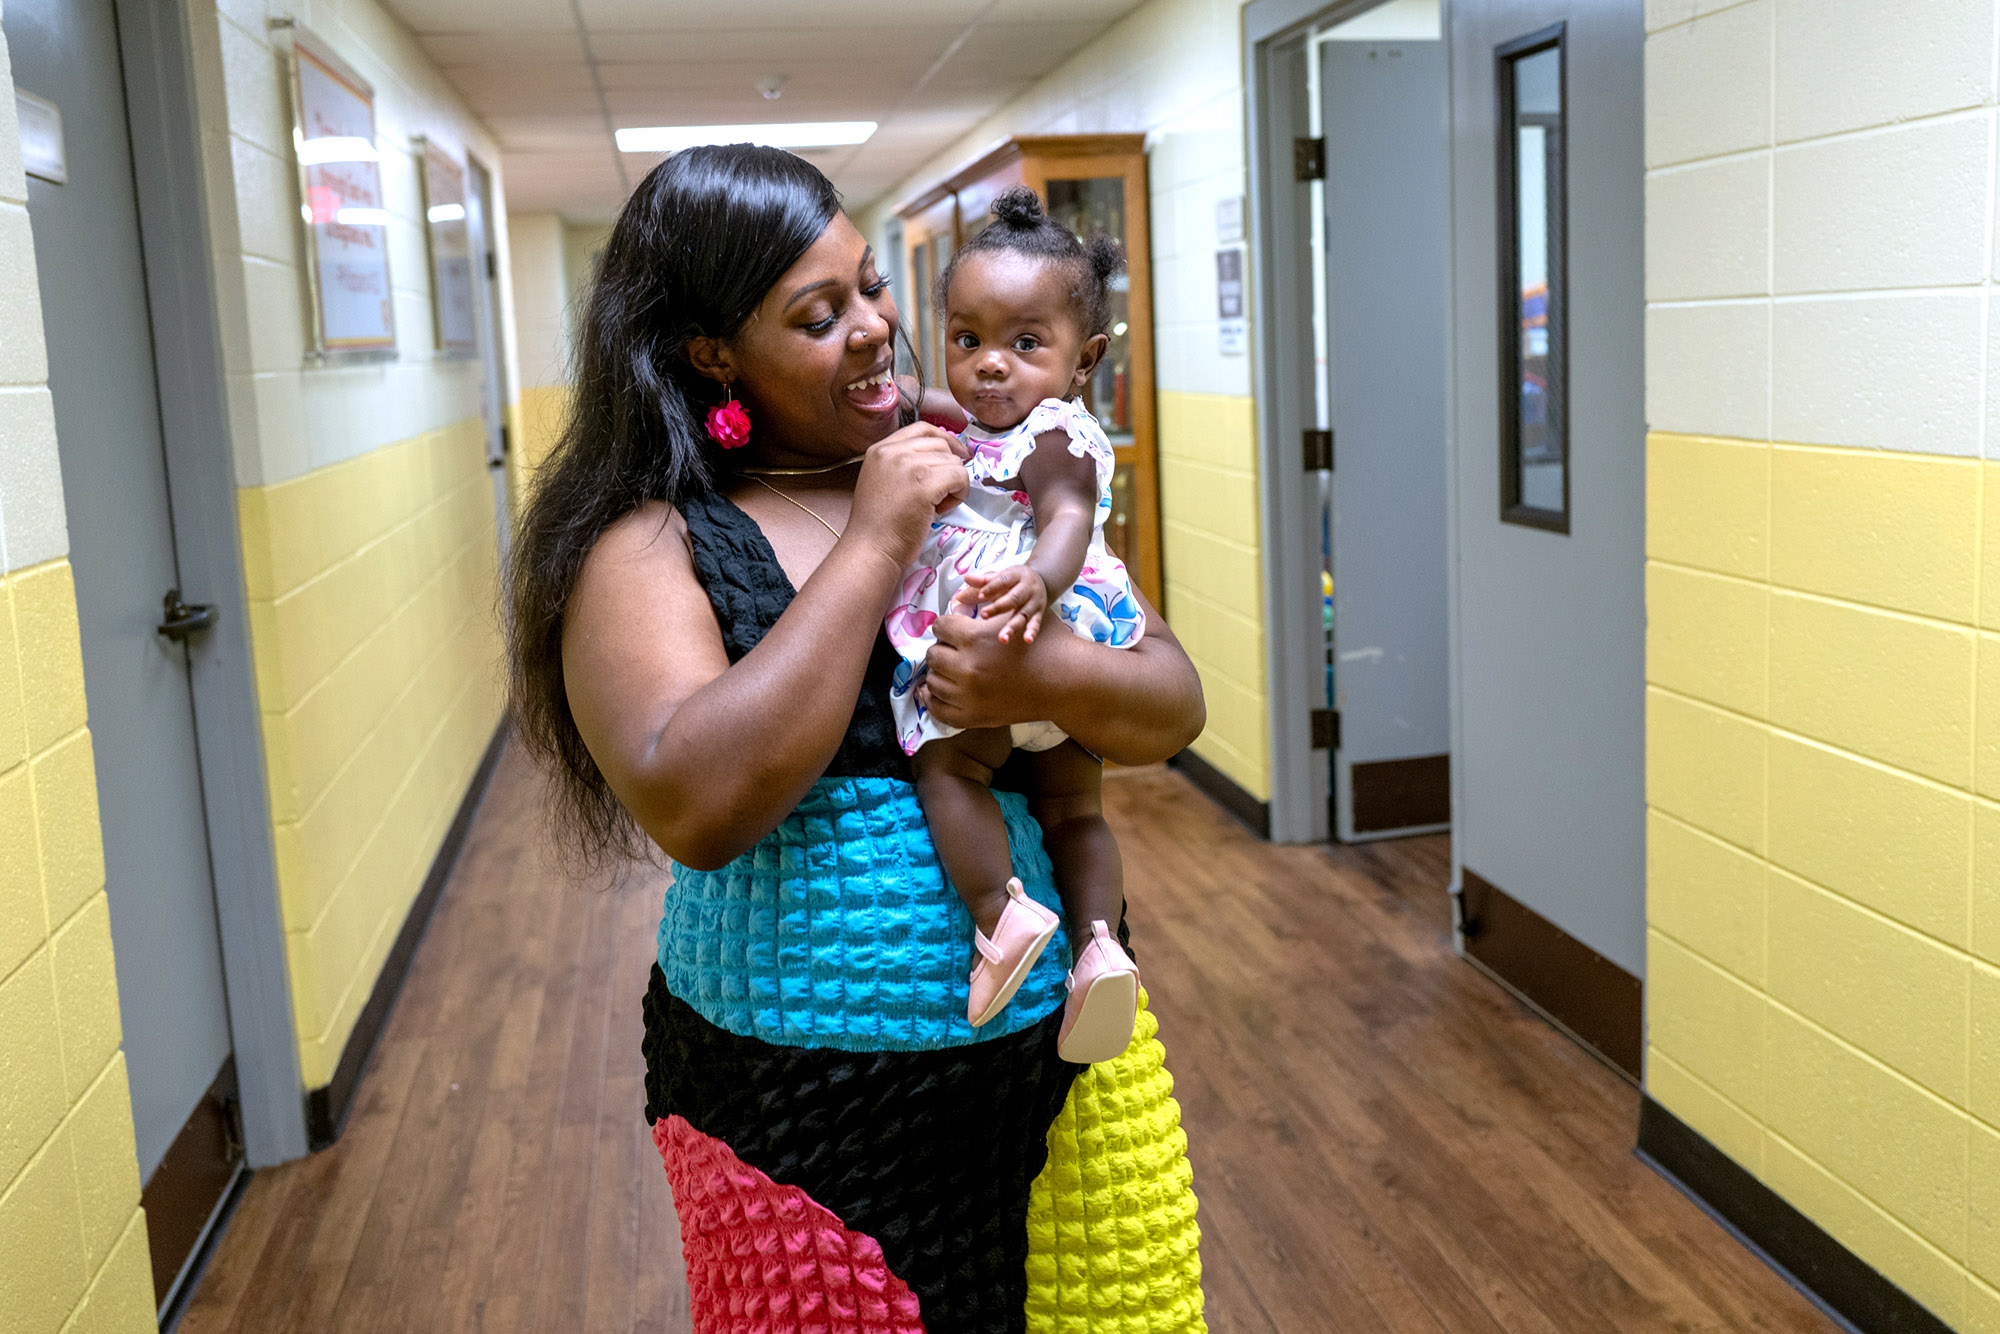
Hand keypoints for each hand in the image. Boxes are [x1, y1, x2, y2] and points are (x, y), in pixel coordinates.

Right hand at [844, 424, 969, 573]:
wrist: (870, 549)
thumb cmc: (878, 526)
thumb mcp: (882, 481)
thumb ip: (903, 464)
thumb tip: (942, 457)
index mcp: (880, 449)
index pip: (922, 429)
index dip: (944, 440)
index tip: (954, 456)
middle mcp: (893, 452)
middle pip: (941, 444)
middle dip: (949, 467)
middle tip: (942, 493)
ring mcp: (909, 466)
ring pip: (954, 462)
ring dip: (954, 484)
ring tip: (936, 506)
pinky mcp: (925, 483)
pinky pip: (960, 477)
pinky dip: (960, 494)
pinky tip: (942, 509)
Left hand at [921, 611, 1057, 730]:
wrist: (1068, 680)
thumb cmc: (1048, 642)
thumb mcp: (1018, 612)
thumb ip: (987, 606)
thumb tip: (959, 601)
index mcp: (974, 638)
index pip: (940, 627)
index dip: (947, 625)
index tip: (953, 629)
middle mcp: (966, 667)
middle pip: (933, 654)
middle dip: (943, 648)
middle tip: (955, 650)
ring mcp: (968, 696)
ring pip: (933, 681)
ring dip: (939, 673)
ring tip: (949, 669)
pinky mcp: (973, 717)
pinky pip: (939, 710)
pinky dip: (933, 700)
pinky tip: (935, 691)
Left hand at [949, 565, 1048, 642]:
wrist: (1041, 580)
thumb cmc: (1014, 580)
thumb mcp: (1001, 576)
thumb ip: (983, 580)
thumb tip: (966, 579)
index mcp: (1016, 575)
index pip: (1003, 581)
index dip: (991, 588)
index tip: (979, 596)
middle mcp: (1027, 588)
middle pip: (1013, 598)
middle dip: (998, 607)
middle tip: (984, 615)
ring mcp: (1034, 602)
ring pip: (1023, 614)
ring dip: (1012, 626)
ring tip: (1002, 638)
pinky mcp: (1038, 614)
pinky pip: (1035, 623)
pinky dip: (1032, 632)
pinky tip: (1028, 640)